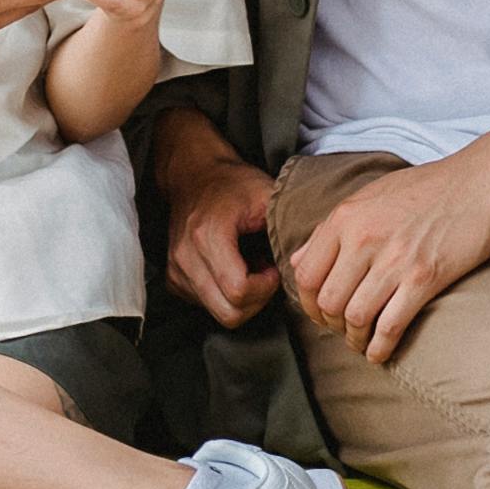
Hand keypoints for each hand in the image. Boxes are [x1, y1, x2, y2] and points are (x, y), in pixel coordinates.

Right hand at [159, 133, 281, 325]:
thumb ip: (289, 223)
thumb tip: (314, 253)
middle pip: (229, 313)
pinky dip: (225, 295)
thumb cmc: (232, 184)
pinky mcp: (175, 279)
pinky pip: (207, 305)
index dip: (265, 287)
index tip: (273, 268)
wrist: (194, 175)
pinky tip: (234, 270)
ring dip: (242, 299)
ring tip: (251, 269)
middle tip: (266, 275)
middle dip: (257, 300)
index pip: (239, 291)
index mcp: (208, 236)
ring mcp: (177, 271)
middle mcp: (186, 258)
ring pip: (219, 313)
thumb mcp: (266, 194)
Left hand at [283, 151, 489, 362]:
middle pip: (328, 301)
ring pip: (356, 317)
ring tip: (361, 343)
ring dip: (355, 339)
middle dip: (330, 325)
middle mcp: (364, 239)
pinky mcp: (424, 278)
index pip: (306, 274)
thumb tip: (299, 260)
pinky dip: (380, 347)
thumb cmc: (428, 188)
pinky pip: (390, 325)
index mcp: (346, 217)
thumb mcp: (370, 196)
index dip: (308, 303)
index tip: (320, 313)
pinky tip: (380, 353)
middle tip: (342, 330)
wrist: (480, 182)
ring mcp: (395, 260)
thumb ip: (332, 227)